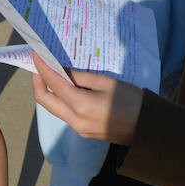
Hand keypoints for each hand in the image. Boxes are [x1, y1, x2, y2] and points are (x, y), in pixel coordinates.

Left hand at [29, 53, 143, 144]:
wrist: (147, 129)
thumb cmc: (132, 101)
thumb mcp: (107, 82)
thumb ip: (81, 77)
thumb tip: (62, 70)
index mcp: (81, 105)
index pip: (53, 83)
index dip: (42, 67)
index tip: (37, 54)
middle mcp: (74, 120)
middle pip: (44, 100)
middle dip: (37, 81)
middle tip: (38, 64)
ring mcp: (78, 128)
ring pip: (53, 108)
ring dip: (47, 90)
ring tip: (49, 72)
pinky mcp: (83, 131)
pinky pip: (64, 113)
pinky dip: (59, 98)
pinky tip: (64, 87)